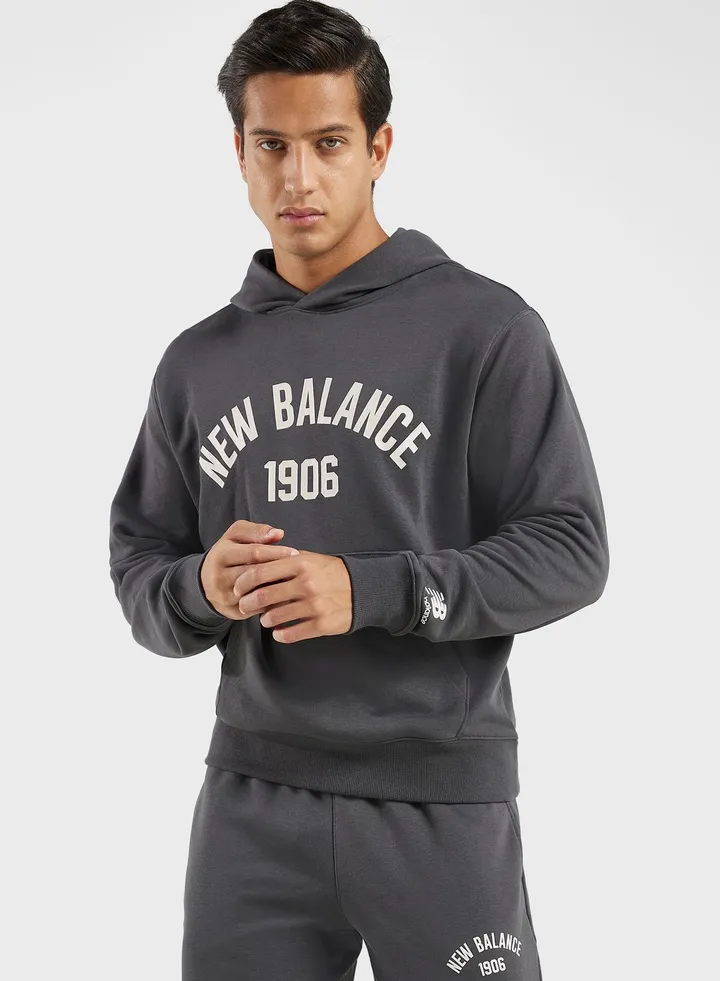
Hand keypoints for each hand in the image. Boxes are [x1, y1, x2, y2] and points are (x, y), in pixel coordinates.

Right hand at [200, 520, 298, 619]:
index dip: (276, 552)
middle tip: (301, 568)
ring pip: (257, 593)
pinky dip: (274, 602)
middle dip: (280, 570)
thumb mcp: (235, 536)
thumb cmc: (228, 553)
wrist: (207, 582)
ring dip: (278, 587)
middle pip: (256, 574)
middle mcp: (219, 578)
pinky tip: (287, 595)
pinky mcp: (232, 613)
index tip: (294, 552)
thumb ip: (256, 531)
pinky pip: (258, 608)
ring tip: (296, 581)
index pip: (253, 553)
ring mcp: (225, 598)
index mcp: (221, 555)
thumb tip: (278, 534)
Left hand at [233, 550, 352, 642]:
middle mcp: (306, 584)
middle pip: (262, 596)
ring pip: (274, 617)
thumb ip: (284, 559)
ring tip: (266, 619)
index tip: (238, 589)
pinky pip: (291, 634)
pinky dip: (280, 634)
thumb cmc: (331, 573)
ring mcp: (314, 605)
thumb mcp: (310, 559)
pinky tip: (279, 632)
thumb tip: (255, 562)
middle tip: (244, 607)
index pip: (259, 573)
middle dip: (247, 604)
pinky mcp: (321, 624)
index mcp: (300, 564)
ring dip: (265, 620)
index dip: (243, 582)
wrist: (364, 589)